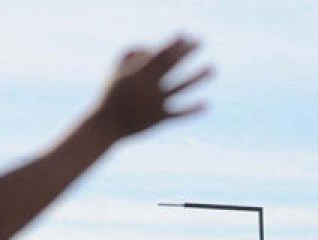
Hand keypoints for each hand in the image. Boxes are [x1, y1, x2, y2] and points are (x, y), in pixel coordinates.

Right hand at [91, 36, 211, 138]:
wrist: (105, 126)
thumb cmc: (110, 97)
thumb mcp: (115, 72)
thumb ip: (129, 54)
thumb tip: (148, 47)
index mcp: (137, 74)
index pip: (159, 55)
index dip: (173, 44)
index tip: (185, 35)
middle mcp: (149, 87)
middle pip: (172, 65)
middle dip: (187, 51)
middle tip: (200, 40)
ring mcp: (155, 103)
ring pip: (182, 88)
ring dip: (198, 77)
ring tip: (212, 68)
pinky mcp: (159, 119)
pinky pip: (179, 114)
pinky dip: (193, 110)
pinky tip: (206, 104)